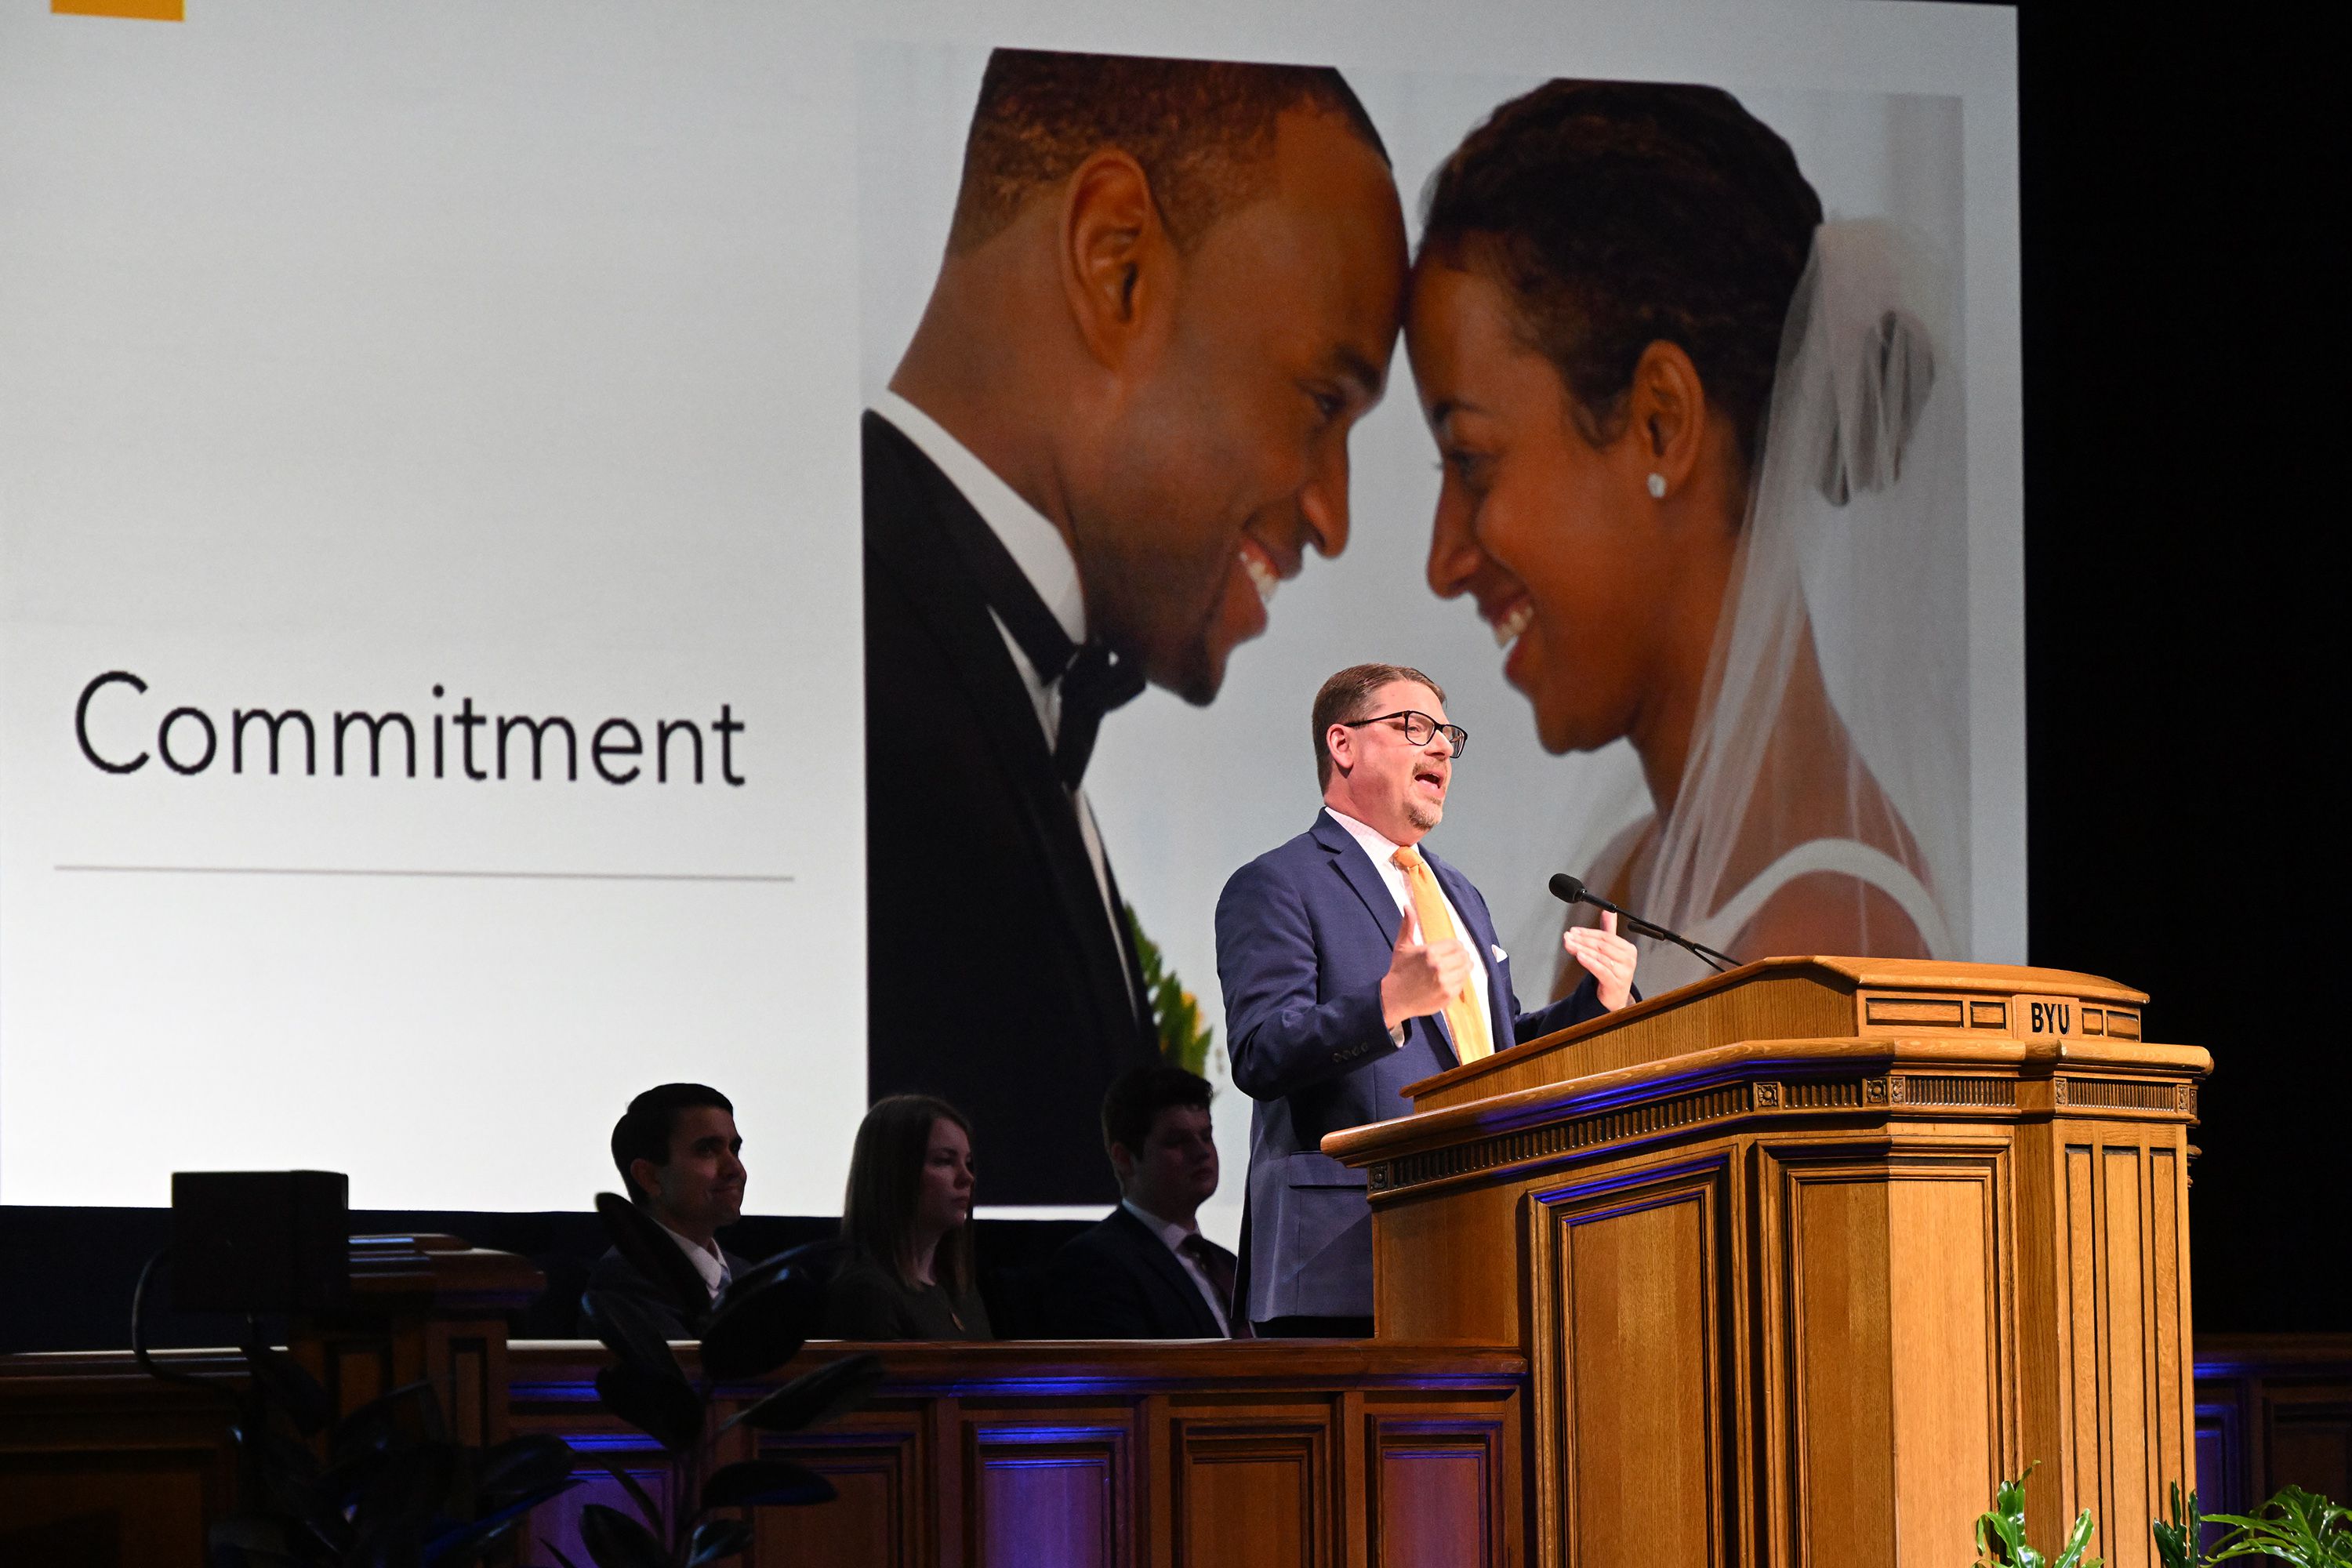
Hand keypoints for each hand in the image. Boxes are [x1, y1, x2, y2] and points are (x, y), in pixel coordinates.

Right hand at [1380, 904, 1475, 1028]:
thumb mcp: (1402, 946)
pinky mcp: (1448, 995)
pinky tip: (1450, 980)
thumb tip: (1407, 906)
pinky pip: (1462, 984)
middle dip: (1461, 955)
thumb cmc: (1399, 971)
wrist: (1394, 998)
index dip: (1455, 946)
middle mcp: (1439, 967)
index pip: (1456, 944)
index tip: (1451, 949)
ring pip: (1466, 969)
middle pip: (1464, 956)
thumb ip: (1408, 925)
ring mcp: (1445, 982)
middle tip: (1455, 958)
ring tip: (1455, 968)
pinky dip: (1459, 981)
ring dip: (1463, 968)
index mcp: (1430, 952)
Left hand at [1563, 910, 1637, 1010]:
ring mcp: (1624, 972)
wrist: (1614, 997)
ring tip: (1569, 945)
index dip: (1588, 932)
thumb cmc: (1612, 972)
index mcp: (1628, 949)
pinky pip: (1601, 970)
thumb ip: (1608, 931)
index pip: (1606, 937)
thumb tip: (1609, 912)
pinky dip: (1589, 962)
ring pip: (1600, 957)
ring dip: (1582, 949)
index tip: (1573, 931)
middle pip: (1602, 946)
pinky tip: (1579, 956)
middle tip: (1568, 937)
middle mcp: (1628, 960)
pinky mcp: (1616, 984)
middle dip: (1582, 940)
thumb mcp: (1610, 950)